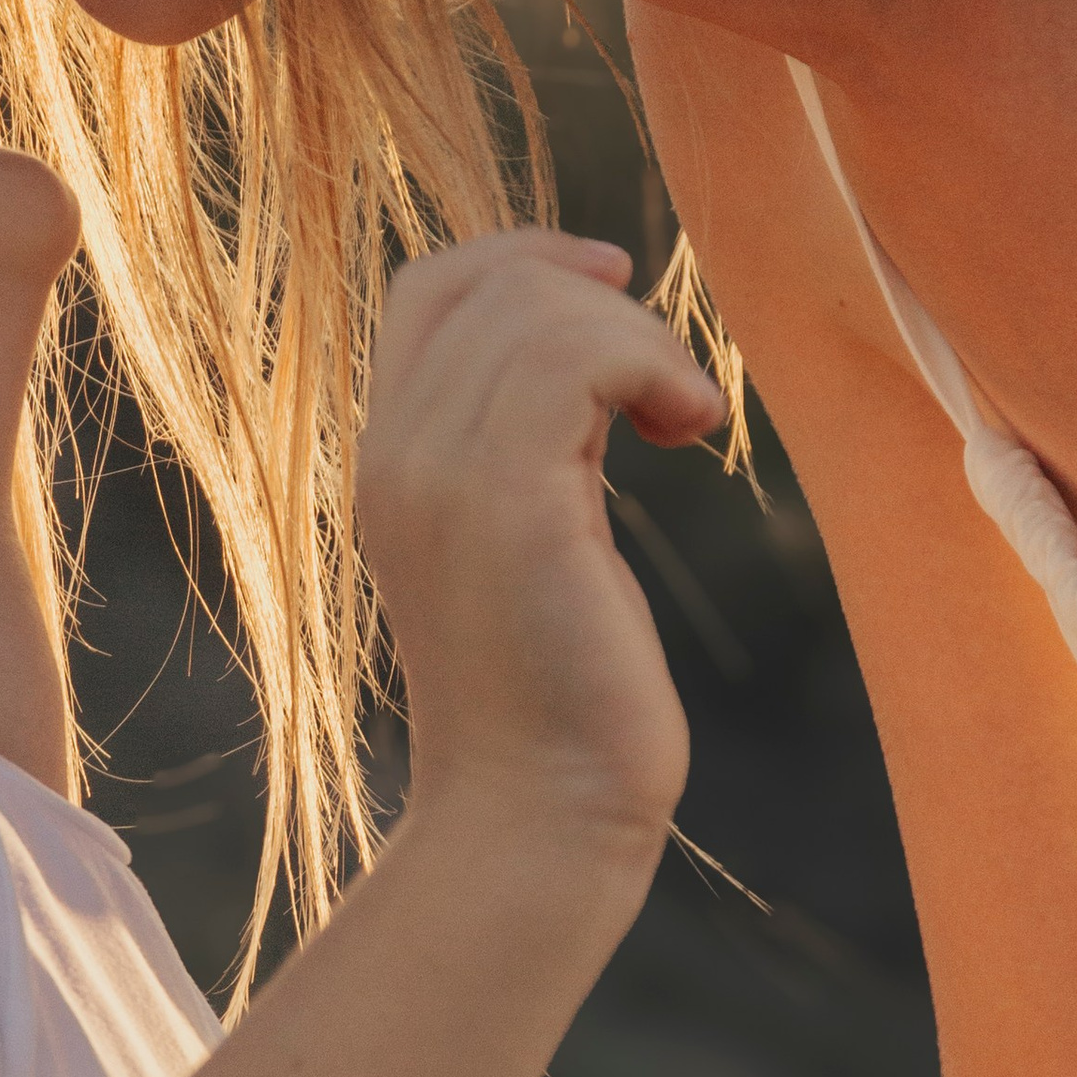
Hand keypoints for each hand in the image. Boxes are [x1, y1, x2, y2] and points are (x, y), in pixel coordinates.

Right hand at [360, 230, 720, 862]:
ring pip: (540, 308)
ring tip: (682, 420)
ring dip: (640, 339)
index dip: (528, 258)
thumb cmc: (557, 706)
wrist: (535, 819)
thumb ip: (528, 456)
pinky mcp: (506, 502)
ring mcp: (438, 477)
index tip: (618, 292)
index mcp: (388, 465)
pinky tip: (688, 431)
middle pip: (493, 282)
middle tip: (667, 393)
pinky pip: (578, 356)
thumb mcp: (528, 552)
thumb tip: (602, 366)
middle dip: (605, 302)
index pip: (430, 288)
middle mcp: (393, 459)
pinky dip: (652, 365)